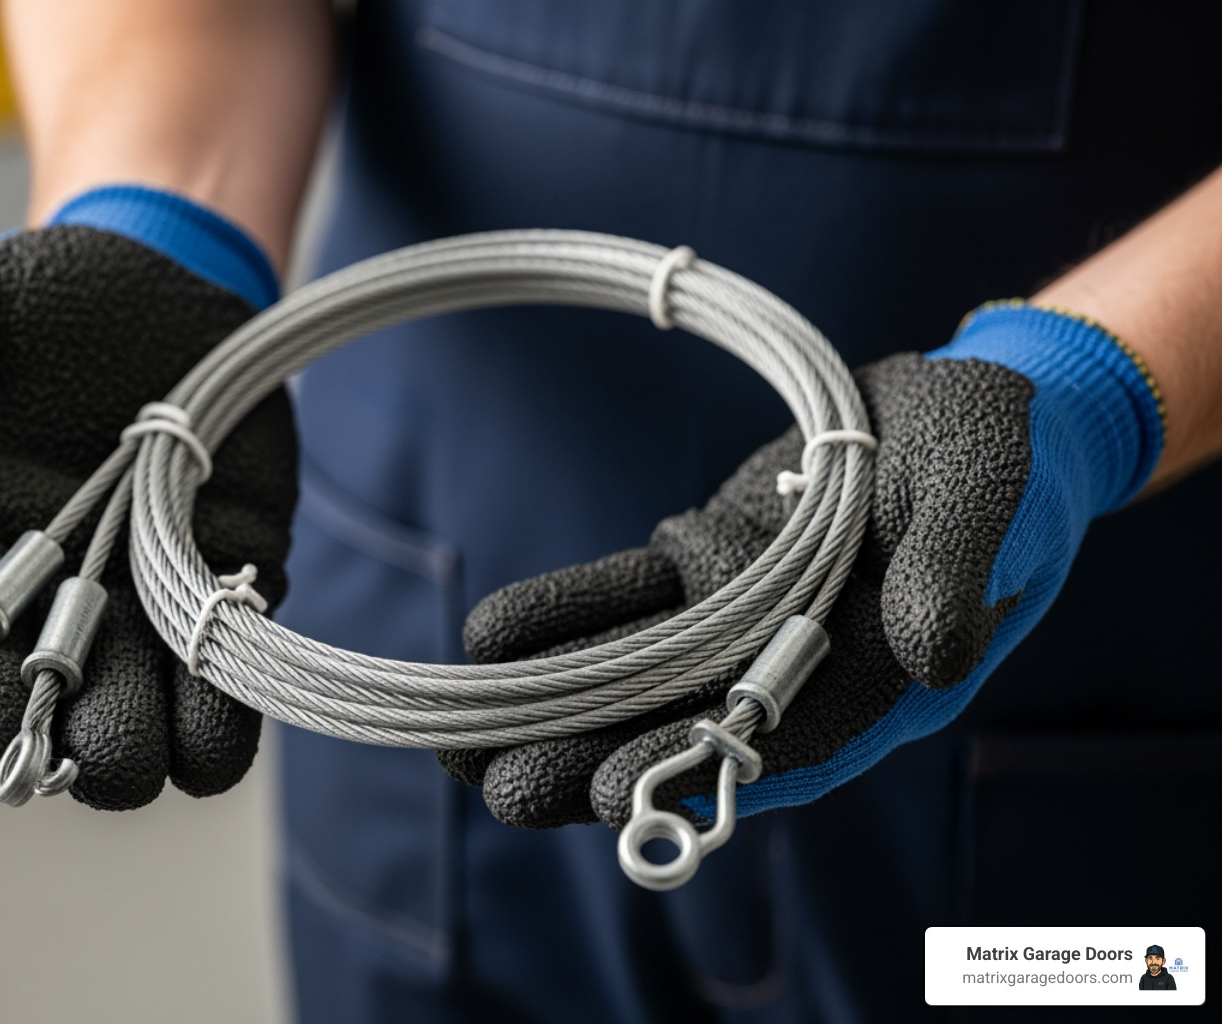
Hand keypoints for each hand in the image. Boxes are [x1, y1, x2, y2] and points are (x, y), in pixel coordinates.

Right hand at [0, 187, 297, 809]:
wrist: (169, 275)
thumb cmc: (50, 299)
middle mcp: (60, 599)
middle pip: (55, 723)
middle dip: (74, 747)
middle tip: (101, 741)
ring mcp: (152, 601)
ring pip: (144, 730)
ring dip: (153, 748)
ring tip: (165, 734)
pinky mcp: (232, 584)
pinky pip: (228, 686)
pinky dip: (226, 715)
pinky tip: (224, 703)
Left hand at [448, 304, 1163, 829]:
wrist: (956, 409)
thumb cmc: (1002, 456)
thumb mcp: (987, 495)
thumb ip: (956, 568)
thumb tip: (935, 657)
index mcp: (875, 676)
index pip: (777, 737)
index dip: (694, 765)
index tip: (611, 794)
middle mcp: (797, 664)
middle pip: (684, 722)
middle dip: (593, 757)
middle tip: (501, 791)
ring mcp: (743, 618)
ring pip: (639, 671)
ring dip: (554, 703)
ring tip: (462, 744)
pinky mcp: (708, 568)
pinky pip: (629, 599)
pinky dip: (566, 618)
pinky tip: (491, 638)